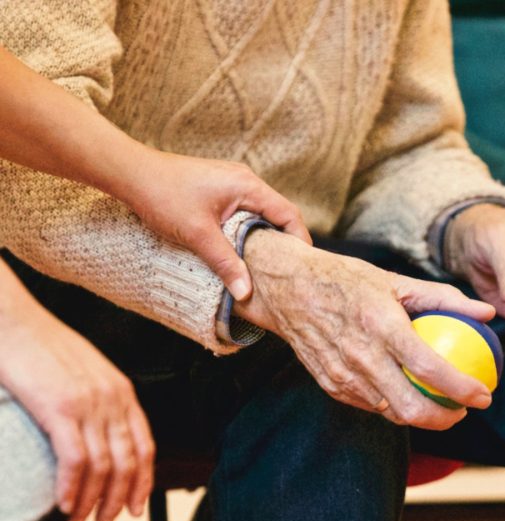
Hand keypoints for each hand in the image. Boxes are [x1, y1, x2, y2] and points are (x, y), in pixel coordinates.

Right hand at [0, 263, 154, 520]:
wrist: (17, 322)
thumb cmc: (46, 347)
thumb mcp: (88, 372)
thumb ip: (101, 401)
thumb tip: (102, 435)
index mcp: (122, 391)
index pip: (145, 445)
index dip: (143, 481)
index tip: (135, 505)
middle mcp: (113, 399)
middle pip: (128, 461)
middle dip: (119, 498)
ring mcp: (89, 403)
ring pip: (104, 466)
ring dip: (93, 500)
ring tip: (80, 520)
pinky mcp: (60, 408)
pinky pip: (75, 459)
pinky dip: (72, 488)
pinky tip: (64, 503)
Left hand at [116, 150, 311, 300]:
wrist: (131, 173)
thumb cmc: (164, 196)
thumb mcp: (198, 234)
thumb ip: (225, 263)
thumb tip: (246, 293)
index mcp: (248, 186)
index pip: (288, 214)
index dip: (299, 240)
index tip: (302, 266)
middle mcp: (245, 181)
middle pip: (278, 214)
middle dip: (284, 242)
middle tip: (286, 271)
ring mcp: (232, 183)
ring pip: (260, 214)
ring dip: (264, 238)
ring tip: (265, 266)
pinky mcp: (219, 190)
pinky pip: (244, 212)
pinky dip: (248, 231)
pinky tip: (241, 250)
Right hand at [234, 230, 495, 429]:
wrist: (289, 289)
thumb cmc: (344, 280)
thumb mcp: (394, 280)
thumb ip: (443, 298)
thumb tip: (486, 313)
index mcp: (380, 325)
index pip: (429, 368)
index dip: (462, 389)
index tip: (483, 395)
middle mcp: (360, 355)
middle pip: (410, 408)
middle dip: (445, 419)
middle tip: (462, 410)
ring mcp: (342, 375)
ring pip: (390, 412)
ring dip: (419, 415)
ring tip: (437, 402)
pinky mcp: (330, 384)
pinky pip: (369, 405)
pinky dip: (391, 404)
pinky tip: (402, 391)